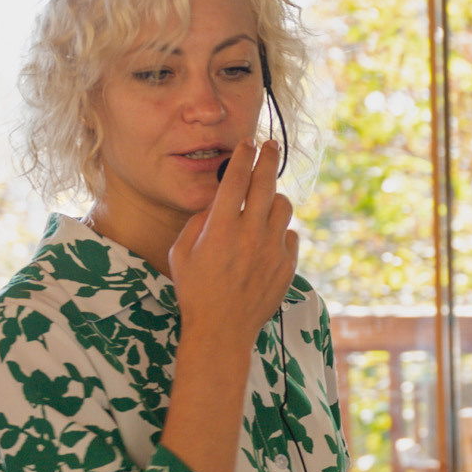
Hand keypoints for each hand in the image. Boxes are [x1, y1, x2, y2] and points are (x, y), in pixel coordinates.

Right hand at [169, 139, 297, 351]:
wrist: (222, 329)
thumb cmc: (195, 290)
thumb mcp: (182, 252)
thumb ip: (199, 221)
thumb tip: (217, 202)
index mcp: (221, 227)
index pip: (236, 179)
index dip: (242, 156)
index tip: (247, 142)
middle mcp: (250, 234)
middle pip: (266, 184)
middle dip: (268, 159)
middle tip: (270, 146)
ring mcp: (272, 249)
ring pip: (283, 207)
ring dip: (275, 198)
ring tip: (266, 200)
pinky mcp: (287, 265)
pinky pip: (290, 236)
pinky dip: (280, 232)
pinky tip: (268, 238)